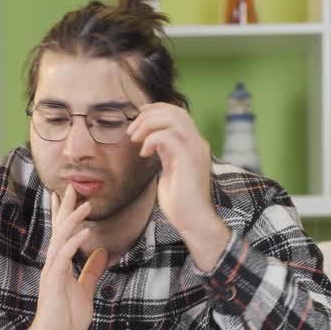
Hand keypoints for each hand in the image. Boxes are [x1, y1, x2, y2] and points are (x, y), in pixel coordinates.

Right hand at [8, 189, 107, 329]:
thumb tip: (100, 252)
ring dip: (73, 220)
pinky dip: (75, 243)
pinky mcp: (53, 281)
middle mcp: (53, 264)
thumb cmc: (66, 318)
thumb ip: (91, 271)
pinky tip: (85, 231)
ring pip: (61, 239)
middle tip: (72, 186)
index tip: (68, 196)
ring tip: (86, 204)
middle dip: (66, 208)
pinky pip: (64, 257)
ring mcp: (52, 271)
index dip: (65, 214)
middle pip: (59, 230)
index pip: (62, 234)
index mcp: (60, 265)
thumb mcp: (85, 290)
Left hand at [127, 103, 230, 271]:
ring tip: (135, 139)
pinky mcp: (188, 159)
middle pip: (175, 111)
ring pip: (172, 119)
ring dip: (148, 124)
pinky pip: (167, 136)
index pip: (178, 114)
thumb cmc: (180, 202)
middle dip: (149, 115)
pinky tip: (144, 154)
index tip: (139, 113)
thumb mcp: (170, 171)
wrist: (193, 221)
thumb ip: (166, 154)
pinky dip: (151, 140)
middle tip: (132, 131)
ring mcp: (195, 150)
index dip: (157, 108)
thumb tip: (153, 142)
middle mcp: (197, 143)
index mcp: (194, 145)